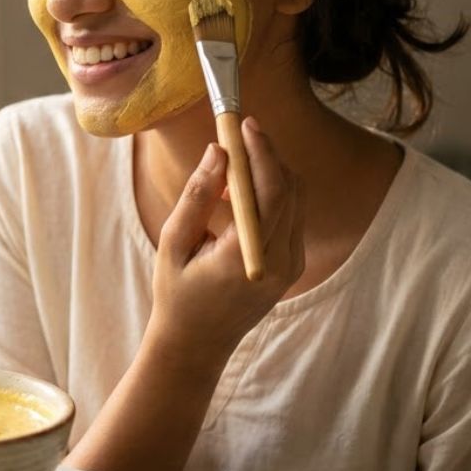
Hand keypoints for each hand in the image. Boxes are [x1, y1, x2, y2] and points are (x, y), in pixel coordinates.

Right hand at [147, 117, 305, 365]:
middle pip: (290, 190)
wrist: (196, 345)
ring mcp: (292, 267)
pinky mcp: (293, 267)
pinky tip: (239, 195)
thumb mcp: (174, 243)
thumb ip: (198, 196)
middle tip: (240, 135)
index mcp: (248, 257)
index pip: (270, 191)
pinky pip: (292, 216)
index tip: (245, 124)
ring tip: (233, 167)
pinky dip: (273, 195)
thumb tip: (218, 152)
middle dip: (268, 156)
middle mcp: (280, 262)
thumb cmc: (176, 294)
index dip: (262, 152)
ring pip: (296, 200)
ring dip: (270, 174)